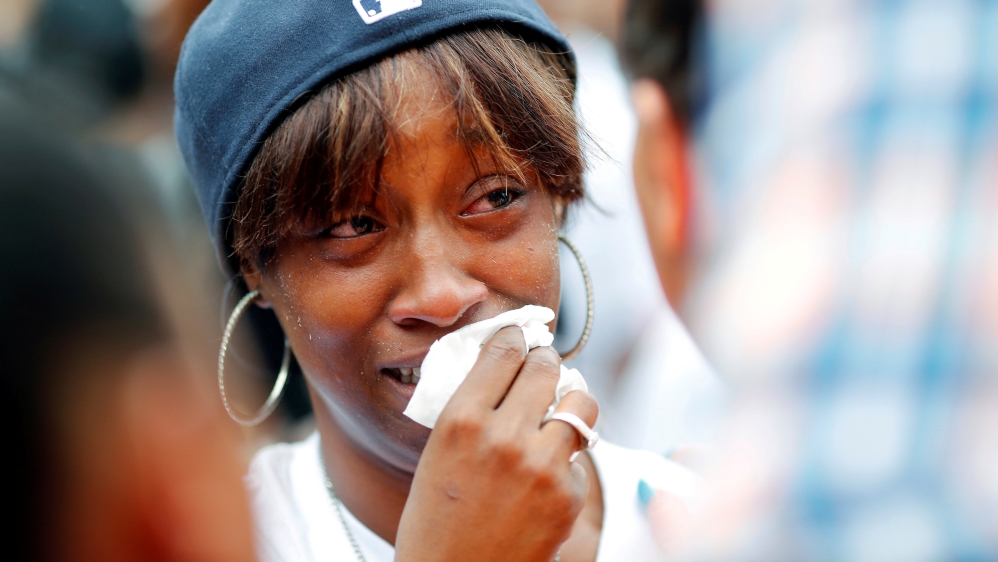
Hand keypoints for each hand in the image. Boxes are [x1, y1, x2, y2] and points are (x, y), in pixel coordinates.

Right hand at [395, 326, 597, 561]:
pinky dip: (567, 460)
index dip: (516, 336)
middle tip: (544, 366)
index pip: (504, 350)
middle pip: (545, 366)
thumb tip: (504, 366)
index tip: (521, 336)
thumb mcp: (438, 454)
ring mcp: (541, 466)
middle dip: (546, 361)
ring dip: (571, 400)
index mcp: (461, 420)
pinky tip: (546, 475)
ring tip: (560, 409)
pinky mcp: (567, 496)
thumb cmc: (435, 521)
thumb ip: (470, 408)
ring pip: (580, 402)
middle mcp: (503, 436)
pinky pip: (579, 456)